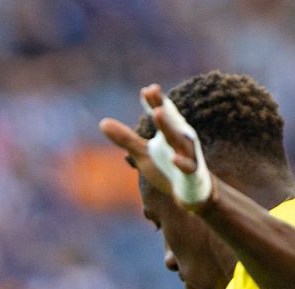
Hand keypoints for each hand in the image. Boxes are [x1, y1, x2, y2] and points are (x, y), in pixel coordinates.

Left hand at [99, 84, 211, 208]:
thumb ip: (125, 138)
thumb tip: (102, 122)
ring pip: (178, 139)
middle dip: (161, 105)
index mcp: (169, 130)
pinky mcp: (192, 173)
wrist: (191, 192)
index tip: (146, 90)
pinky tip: (174, 158)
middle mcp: (180, 138)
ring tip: (158, 112)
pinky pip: (188, 166)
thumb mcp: (142, 152)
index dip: (153, 101)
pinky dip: (182, 162)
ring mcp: (188, 154)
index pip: (161, 112)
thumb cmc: (167, 167)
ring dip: (168, 126)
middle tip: (153, 91)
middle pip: (170, 120)